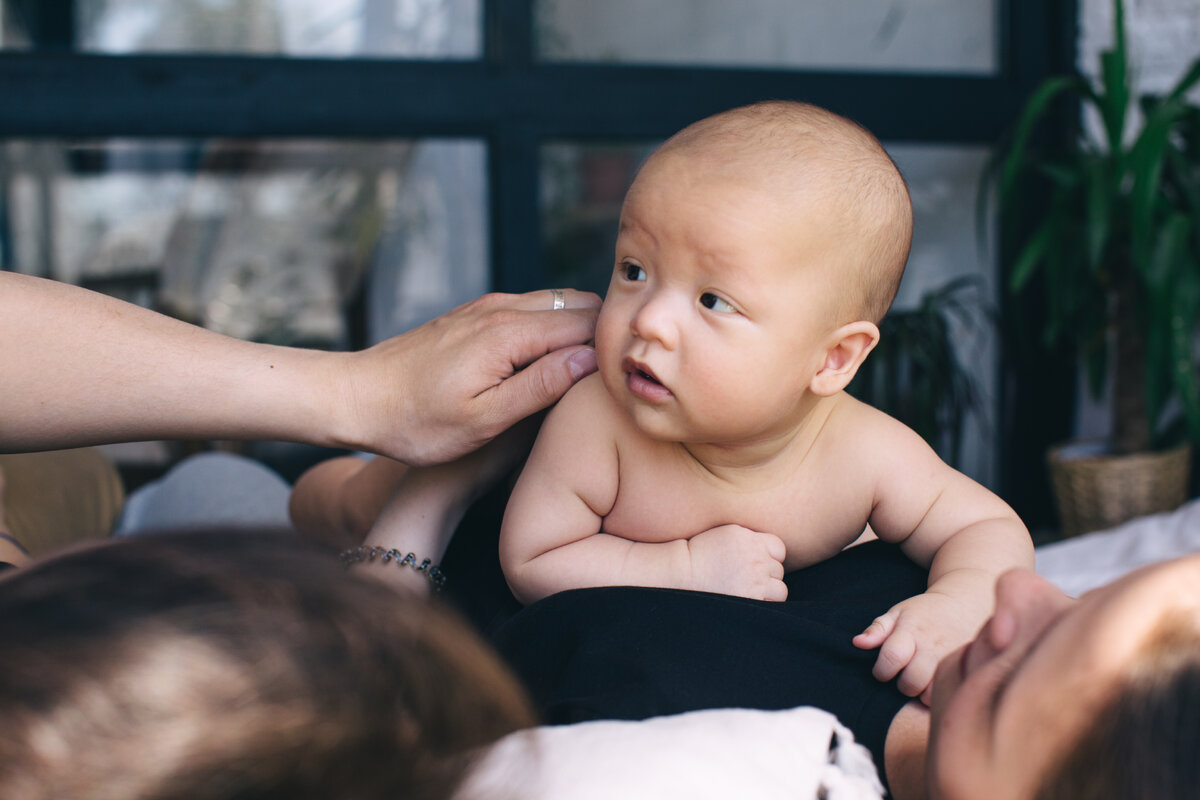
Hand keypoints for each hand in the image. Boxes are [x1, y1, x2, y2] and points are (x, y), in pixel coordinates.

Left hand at [338, 290, 599, 465]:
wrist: (356, 397)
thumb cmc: (416, 422)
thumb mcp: (483, 419)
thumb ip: (540, 387)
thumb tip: (589, 360)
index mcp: (508, 334)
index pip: (588, 323)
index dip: (614, 347)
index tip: (629, 378)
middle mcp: (501, 309)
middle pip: (579, 304)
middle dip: (604, 332)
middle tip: (620, 374)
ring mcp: (487, 308)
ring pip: (557, 302)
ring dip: (581, 328)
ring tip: (594, 370)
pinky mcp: (475, 315)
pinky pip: (532, 309)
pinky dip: (554, 326)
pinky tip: (554, 360)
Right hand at [686, 524, 787, 600]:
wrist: (682, 574)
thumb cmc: (700, 554)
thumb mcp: (726, 533)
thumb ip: (750, 538)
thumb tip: (772, 550)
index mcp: (750, 538)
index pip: (778, 548)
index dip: (769, 557)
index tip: (756, 563)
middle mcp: (756, 558)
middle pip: (778, 570)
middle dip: (766, 575)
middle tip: (745, 579)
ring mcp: (755, 580)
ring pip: (780, 589)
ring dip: (768, 592)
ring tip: (748, 592)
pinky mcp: (752, 598)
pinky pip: (772, 604)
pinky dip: (763, 605)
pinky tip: (746, 602)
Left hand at [853, 590, 981, 704]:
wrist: (964, 605)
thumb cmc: (924, 612)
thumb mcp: (898, 613)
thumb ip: (877, 629)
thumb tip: (857, 643)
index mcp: (911, 630)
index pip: (891, 658)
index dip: (881, 671)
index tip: (883, 670)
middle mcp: (932, 646)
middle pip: (911, 682)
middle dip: (903, 684)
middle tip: (905, 676)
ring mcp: (951, 659)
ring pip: (930, 694)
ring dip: (922, 692)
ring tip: (921, 680)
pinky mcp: (965, 669)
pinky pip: (949, 693)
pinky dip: (939, 694)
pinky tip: (936, 683)